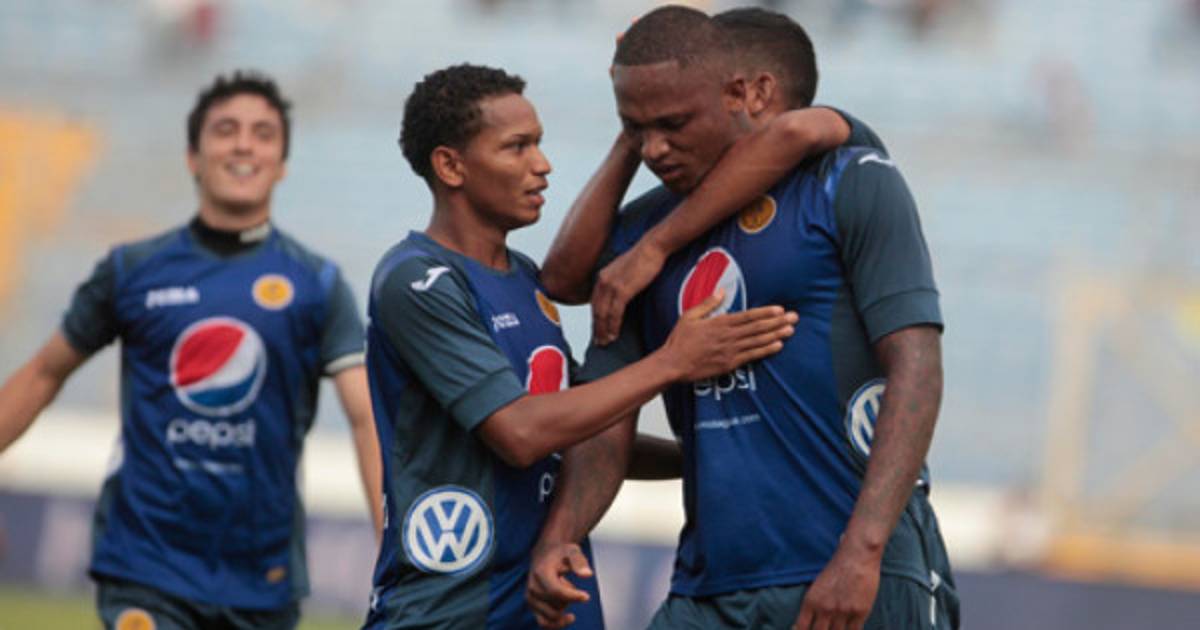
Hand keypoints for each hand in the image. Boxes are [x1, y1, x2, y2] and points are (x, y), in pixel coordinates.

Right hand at [526, 542, 592, 628]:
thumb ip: (579, 562)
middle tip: (570, 585)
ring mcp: (531, 599)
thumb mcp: (572, 551)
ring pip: (552, 616)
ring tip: (565, 593)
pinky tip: (569, 617)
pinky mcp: (533, 606)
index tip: (586, 596)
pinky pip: (544, 623)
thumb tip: (587, 575)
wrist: (545, 554)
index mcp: (540, 573)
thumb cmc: (560, 554)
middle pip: (556, 605)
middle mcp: (532, 587)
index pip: (556, 591)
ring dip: (563, 608)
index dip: (572, 596)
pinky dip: (557, 624)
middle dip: (569, 599)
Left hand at [591, 241, 666, 344]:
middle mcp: (602, 281)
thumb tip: (620, 295)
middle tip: (598, 342)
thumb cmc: (644, 258)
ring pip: (603, 314)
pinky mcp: (622, 290)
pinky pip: (615, 313)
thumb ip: (618, 282)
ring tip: (605, 342)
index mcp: (602, 277)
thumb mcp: (625, 270)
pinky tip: (614, 334)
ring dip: (603, 330)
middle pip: (596, 310)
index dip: (595, 319)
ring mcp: (611, 285)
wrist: (652, 247)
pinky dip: (613, 325)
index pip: (595, 303)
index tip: (597, 330)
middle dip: (596, 328)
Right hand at [658, 291, 797, 382]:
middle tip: (794, 318)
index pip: (748, 316)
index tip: (780, 309)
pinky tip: (778, 346)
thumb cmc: (680, 340)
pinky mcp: (730, 364)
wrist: (673, 364)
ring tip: (791, 330)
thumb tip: (721, 291)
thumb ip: (707, 304)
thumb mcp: (689, 316)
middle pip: (758, 327)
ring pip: (758, 341)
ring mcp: (730, 351)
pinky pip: (752, 356)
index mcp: (719, 322)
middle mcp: (728, 336)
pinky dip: (766, 350)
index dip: (766, 312)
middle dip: (777, 322)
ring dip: (776, 334)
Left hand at [793, 544, 881, 629]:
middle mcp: (825, 609)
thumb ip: (814, 603)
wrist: (857, 556)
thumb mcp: (817, 585)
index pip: (802, 627)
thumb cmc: (836, 566)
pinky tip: (849, 629)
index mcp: (811, 600)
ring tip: (836, 628)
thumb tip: (806, 620)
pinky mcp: (860, 612)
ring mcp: (843, 612)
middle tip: (822, 629)